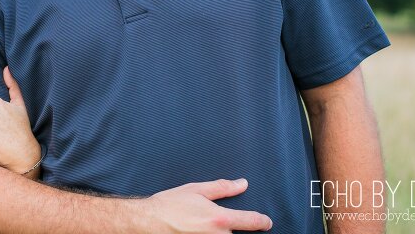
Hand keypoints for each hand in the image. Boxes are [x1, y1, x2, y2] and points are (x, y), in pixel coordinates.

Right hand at [139, 179, 272, 232]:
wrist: (148, 221)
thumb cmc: (169, 205)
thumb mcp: (196, 190)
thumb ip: (222, 188)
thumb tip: (241, 184)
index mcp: (219, 218)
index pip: (251, 221)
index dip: (262, 221)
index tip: (266, 222)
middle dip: (230, 228)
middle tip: (213, 221)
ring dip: (220, 232)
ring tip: (202, 224)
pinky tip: (199, 229)